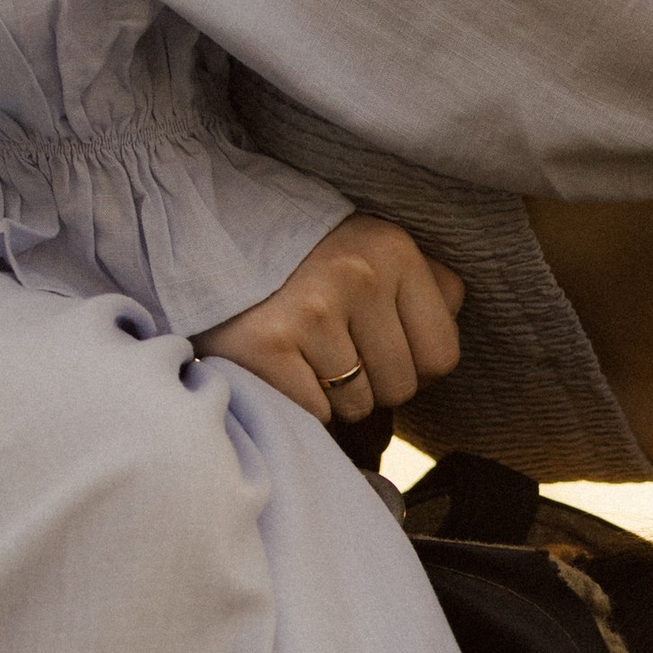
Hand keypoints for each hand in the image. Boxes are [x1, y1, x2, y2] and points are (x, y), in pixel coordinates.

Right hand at [194, 216, 463, 427]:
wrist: (202, 238)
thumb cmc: (303, 260)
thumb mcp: (373, 248)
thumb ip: (428, 286)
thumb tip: (450, 326)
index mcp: (394, 251)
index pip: (443, 356)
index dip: (413, 365)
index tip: (376, 344)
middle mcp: (358, 276)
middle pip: (401, 387)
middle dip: (371, 381)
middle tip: (329, 348)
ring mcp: (310, 311)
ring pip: (357, 406)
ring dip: (332, 395)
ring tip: (300, 353)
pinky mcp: (266, 346)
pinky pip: (314, 414)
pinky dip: (298, 405)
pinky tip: (277, 368)